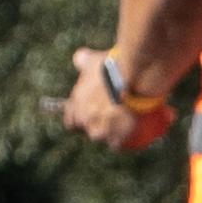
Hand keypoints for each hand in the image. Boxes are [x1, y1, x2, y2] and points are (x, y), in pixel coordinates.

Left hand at [58, 47, 172, 151]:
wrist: (130, 75)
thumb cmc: (110, 65)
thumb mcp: (93, 60)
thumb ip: (83, 59)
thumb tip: (80, 57)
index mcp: (76, 104)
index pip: (71, 122)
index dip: (80, 120)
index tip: (90, 116)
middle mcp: (84, 119)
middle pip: (88, 130)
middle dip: (97, 126)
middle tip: (110, 118)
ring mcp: (99, 130)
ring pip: (102, 138)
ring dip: (109, 135)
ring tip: (121, 127)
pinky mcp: (116, 136)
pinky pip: (116, 144)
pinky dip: (122, 141)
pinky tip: (127, 137)